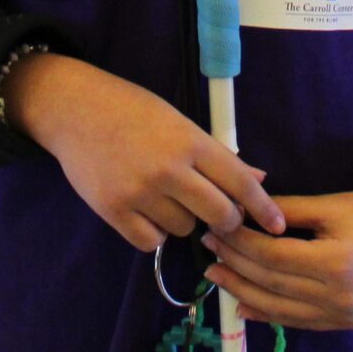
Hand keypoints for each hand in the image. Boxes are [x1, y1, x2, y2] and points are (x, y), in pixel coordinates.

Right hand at [5, 55, 287, 251]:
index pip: (240, 182)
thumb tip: (257, 179)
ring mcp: (140, 192)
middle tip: (217, 212)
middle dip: (226, 219)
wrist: (75, 109)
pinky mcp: (114, 210)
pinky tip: (144, 209)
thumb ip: (218, 154)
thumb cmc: (132, 110)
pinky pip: (151, 242)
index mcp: (190, 141)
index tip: (277, 226)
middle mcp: (169, 169)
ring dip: (182, 219)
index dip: (263, 208)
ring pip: (184, 229)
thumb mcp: (179, 122)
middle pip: (220, 215)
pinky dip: (153, 231)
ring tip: (163, 194)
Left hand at [203, 176, 352, 330]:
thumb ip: (288, 211)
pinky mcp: (344, 323)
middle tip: (208, 248)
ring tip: (218, 275)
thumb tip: (244, 211)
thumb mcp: (332, 203)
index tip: (216, 228)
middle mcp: (339, 297)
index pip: (273, 257)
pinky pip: (297, 321)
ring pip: (280, 309)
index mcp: (337, 263)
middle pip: (272, 283)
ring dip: (244, 293)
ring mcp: (343, 316)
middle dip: (235, 264)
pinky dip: (269, 313)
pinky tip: (244, 304)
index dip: (240, 244)